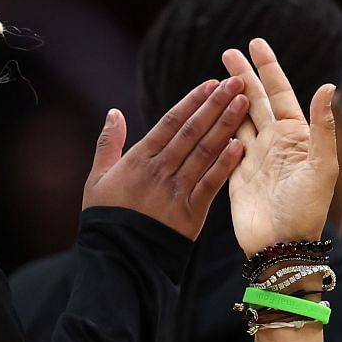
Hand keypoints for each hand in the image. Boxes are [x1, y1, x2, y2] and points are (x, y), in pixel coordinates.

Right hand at [81, 77, 248, 238]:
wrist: (117, 259)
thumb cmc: (106, 218)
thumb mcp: (97, 179)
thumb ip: (108, 144)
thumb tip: (114, 112)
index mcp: (139, 159)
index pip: (170, 122)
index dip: (192, 101)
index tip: (211, 83)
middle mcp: (160, 170)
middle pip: (192, 131)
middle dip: (215, 105)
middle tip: (237, 83)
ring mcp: (176, 190)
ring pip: (204, 151)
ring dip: (226, 126)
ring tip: (243, 104)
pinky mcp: (190, 213)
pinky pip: (210, 184)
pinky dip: (225, 165)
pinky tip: (241, 146)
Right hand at [220, 37, 338, 255]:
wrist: (282, 245)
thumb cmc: (307, 210)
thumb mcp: (322, 167)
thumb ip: (322, 126)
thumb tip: (328, 85)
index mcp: (297, 137)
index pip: (280, 93)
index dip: (269, 68)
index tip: (256, 43)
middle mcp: (275, 143)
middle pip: (256, 100)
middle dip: (243, 75)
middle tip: (228, 52)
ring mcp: (255, 158)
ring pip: (239, 118)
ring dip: (229, 96)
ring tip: (216, 74)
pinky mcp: (237, 173)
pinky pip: (225, 143)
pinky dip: (218, 125)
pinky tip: (208, 109)